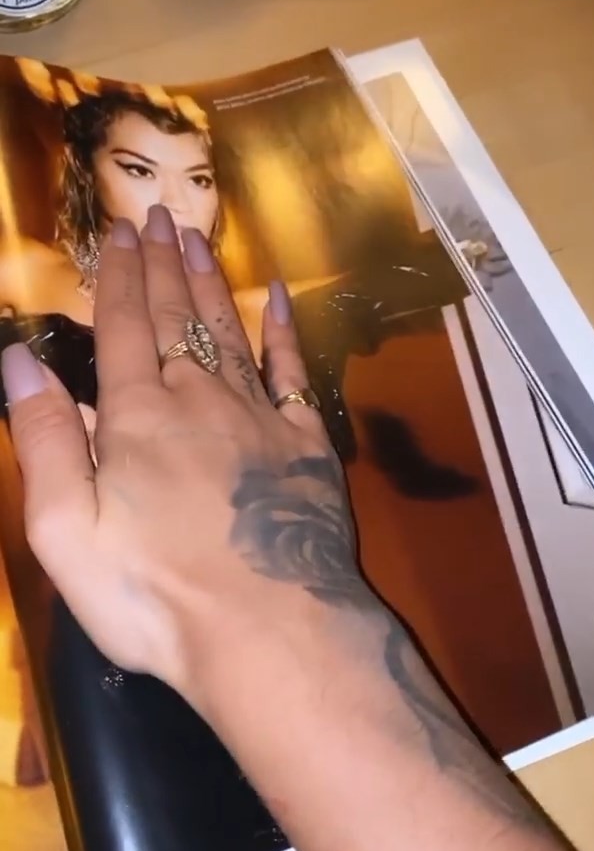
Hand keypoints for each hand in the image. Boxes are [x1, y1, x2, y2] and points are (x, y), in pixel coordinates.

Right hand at [0, 205, 357, 707]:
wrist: (270, 631)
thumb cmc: (154, 594)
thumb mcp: (67, 529)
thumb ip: (46, 439)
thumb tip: (18, 358)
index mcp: (139, 417)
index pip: (124, 329)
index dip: (120, 277)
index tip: (120, 231)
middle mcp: (200, 400)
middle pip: (177, 318)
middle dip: (164, 265)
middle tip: (159, 218)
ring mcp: (260, 418)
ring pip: (230, 333)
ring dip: (211, 283)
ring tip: (198, 239)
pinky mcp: (307, 446)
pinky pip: (294, 373)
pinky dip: (285, 333)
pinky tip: (280, 301)